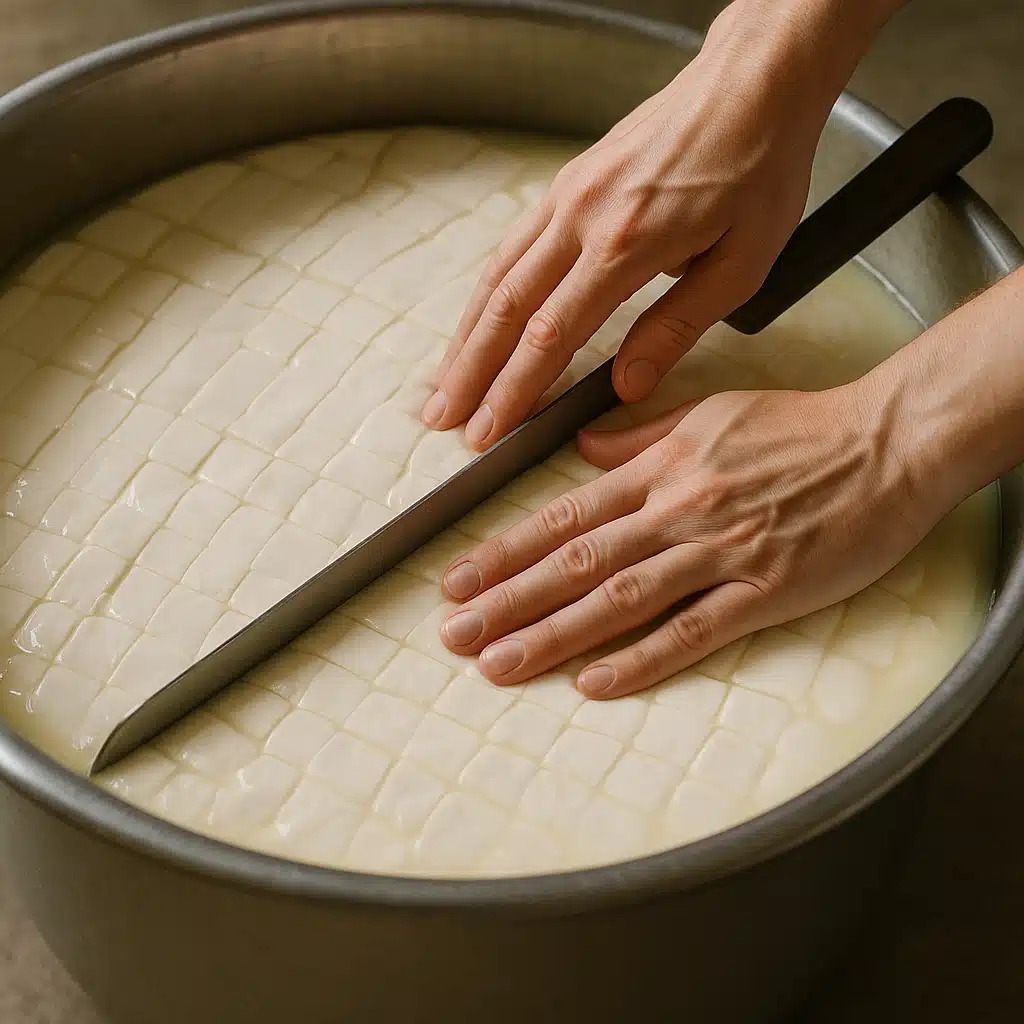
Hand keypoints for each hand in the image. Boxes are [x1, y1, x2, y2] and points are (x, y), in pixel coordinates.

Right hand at [420, 0, 889, 450]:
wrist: (752, 83)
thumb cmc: (758, 171)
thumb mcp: (741, 264)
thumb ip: (676, 328)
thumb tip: (626, 386)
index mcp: (626, 245)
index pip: (551, 334)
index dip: (514, 389)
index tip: (490, 430)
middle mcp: (581, 218)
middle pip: (506, 308)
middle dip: (470, 372)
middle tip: (443, 419)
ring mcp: (567, 195)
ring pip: (497, 275)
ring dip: (465, 335)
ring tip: (443, 382)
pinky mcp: (567, 183)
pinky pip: (511, 246)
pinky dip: (486, 292)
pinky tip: (476, 321)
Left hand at [437, 382, 941, 697]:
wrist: (888, 442)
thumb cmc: (799, 426)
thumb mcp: (710, 414)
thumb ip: (641, 437)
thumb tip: (582, 451)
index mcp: (661, 467)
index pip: (564, 514)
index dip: (504, 550)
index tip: (456, 578)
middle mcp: (679, 510)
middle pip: (577, 563)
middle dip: (508, 600)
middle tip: (454, 634)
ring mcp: (721, 552)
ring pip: (621, 599)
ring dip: (554, 635)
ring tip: (499, 664)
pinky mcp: (766, 591)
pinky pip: (693, 630)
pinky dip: (641, 658)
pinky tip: (593, 682)